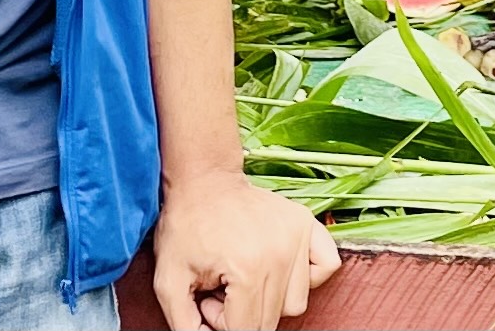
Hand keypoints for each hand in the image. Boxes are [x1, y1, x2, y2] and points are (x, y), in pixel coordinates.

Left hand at [151, 172, 339, 330]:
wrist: (204, 179)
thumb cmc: (185, 226)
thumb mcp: (168, 280)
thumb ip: (184, 323)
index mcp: (247, 270)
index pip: (246, 330)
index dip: (221, 322)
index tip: (208, 299)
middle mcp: (280, 255)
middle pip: (271, 320)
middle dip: (242, 313)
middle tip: (221, 287)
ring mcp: (298, 238)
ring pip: (296, 303)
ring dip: (269, 299)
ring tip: (243, 276)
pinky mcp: (307, 224)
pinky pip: (326, 266)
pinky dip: (308, 277)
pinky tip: (278, 268)